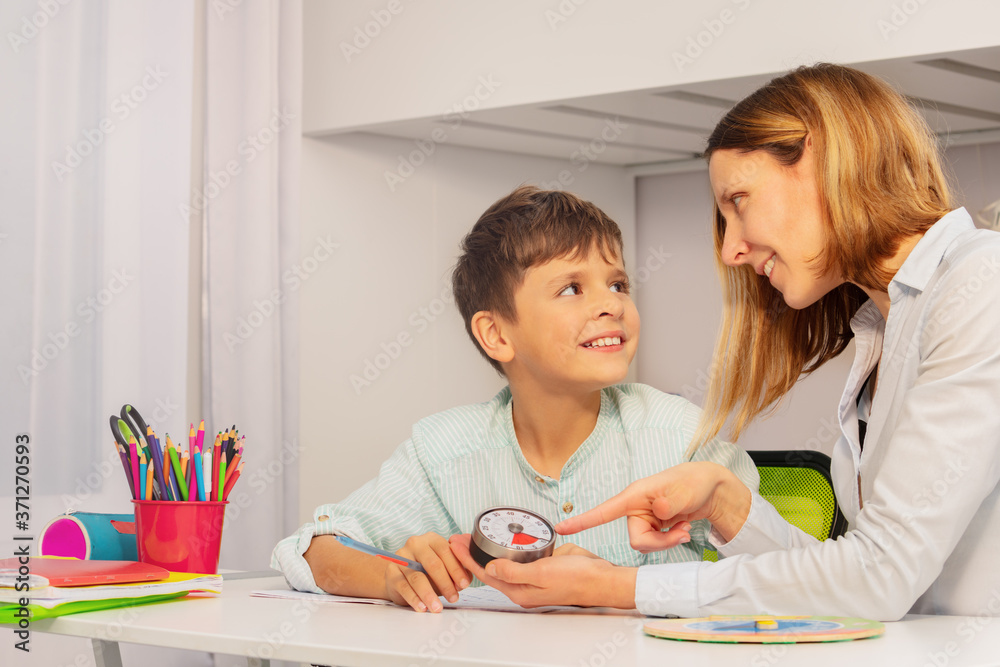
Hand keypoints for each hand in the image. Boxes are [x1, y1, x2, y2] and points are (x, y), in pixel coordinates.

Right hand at [384, 532, 470, 612]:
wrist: (401, 576)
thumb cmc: (428, 571)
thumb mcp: (444, 568)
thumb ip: (457, 570)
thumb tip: (465, 580)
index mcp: (431, 539)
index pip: (446, 551)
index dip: (456, 569)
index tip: (464, 584)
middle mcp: (415, 544)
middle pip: (433, 564)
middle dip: (445, 583)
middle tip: (453, 598)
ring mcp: (401, 557)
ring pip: (417, 577)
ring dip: (429, 595)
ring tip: (437, 608)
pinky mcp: (391, 572)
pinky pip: (404, 587)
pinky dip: (414, 599)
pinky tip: (422, 608)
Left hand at [448, 534, 636, 608]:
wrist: (601, 577)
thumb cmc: (577, 580)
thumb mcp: (541, 574)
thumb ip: (514, 572)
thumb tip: (489, 569)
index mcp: (519, 591)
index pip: (485, 574)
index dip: (467, 559)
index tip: (455, 545)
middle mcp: (523, 584)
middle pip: (489, 568)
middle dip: (471, 553)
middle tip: (457, 537)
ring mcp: (532, 574)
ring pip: (503, 561)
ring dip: (486, 548)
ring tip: (472, 535)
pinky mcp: (542, 563)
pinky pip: (520, 553)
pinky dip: (507, 545)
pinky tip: (500, 535)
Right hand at [555, 462, 750, 551]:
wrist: (709, 489)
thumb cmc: (693, 482)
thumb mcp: (685, 491)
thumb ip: (671, 502)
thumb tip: (659, 512)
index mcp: (634, 496)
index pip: (604, 511)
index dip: (582, 521)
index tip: (560, 529)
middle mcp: (634, 508)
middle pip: (636, 540)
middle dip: (660, 543)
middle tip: (682, 533)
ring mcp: (643, 519)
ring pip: (645, 545)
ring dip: (667, 542)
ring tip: (684, 528)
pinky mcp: (652, 527)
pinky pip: (655, 545)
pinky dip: (671, 541)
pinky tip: (682, 529)